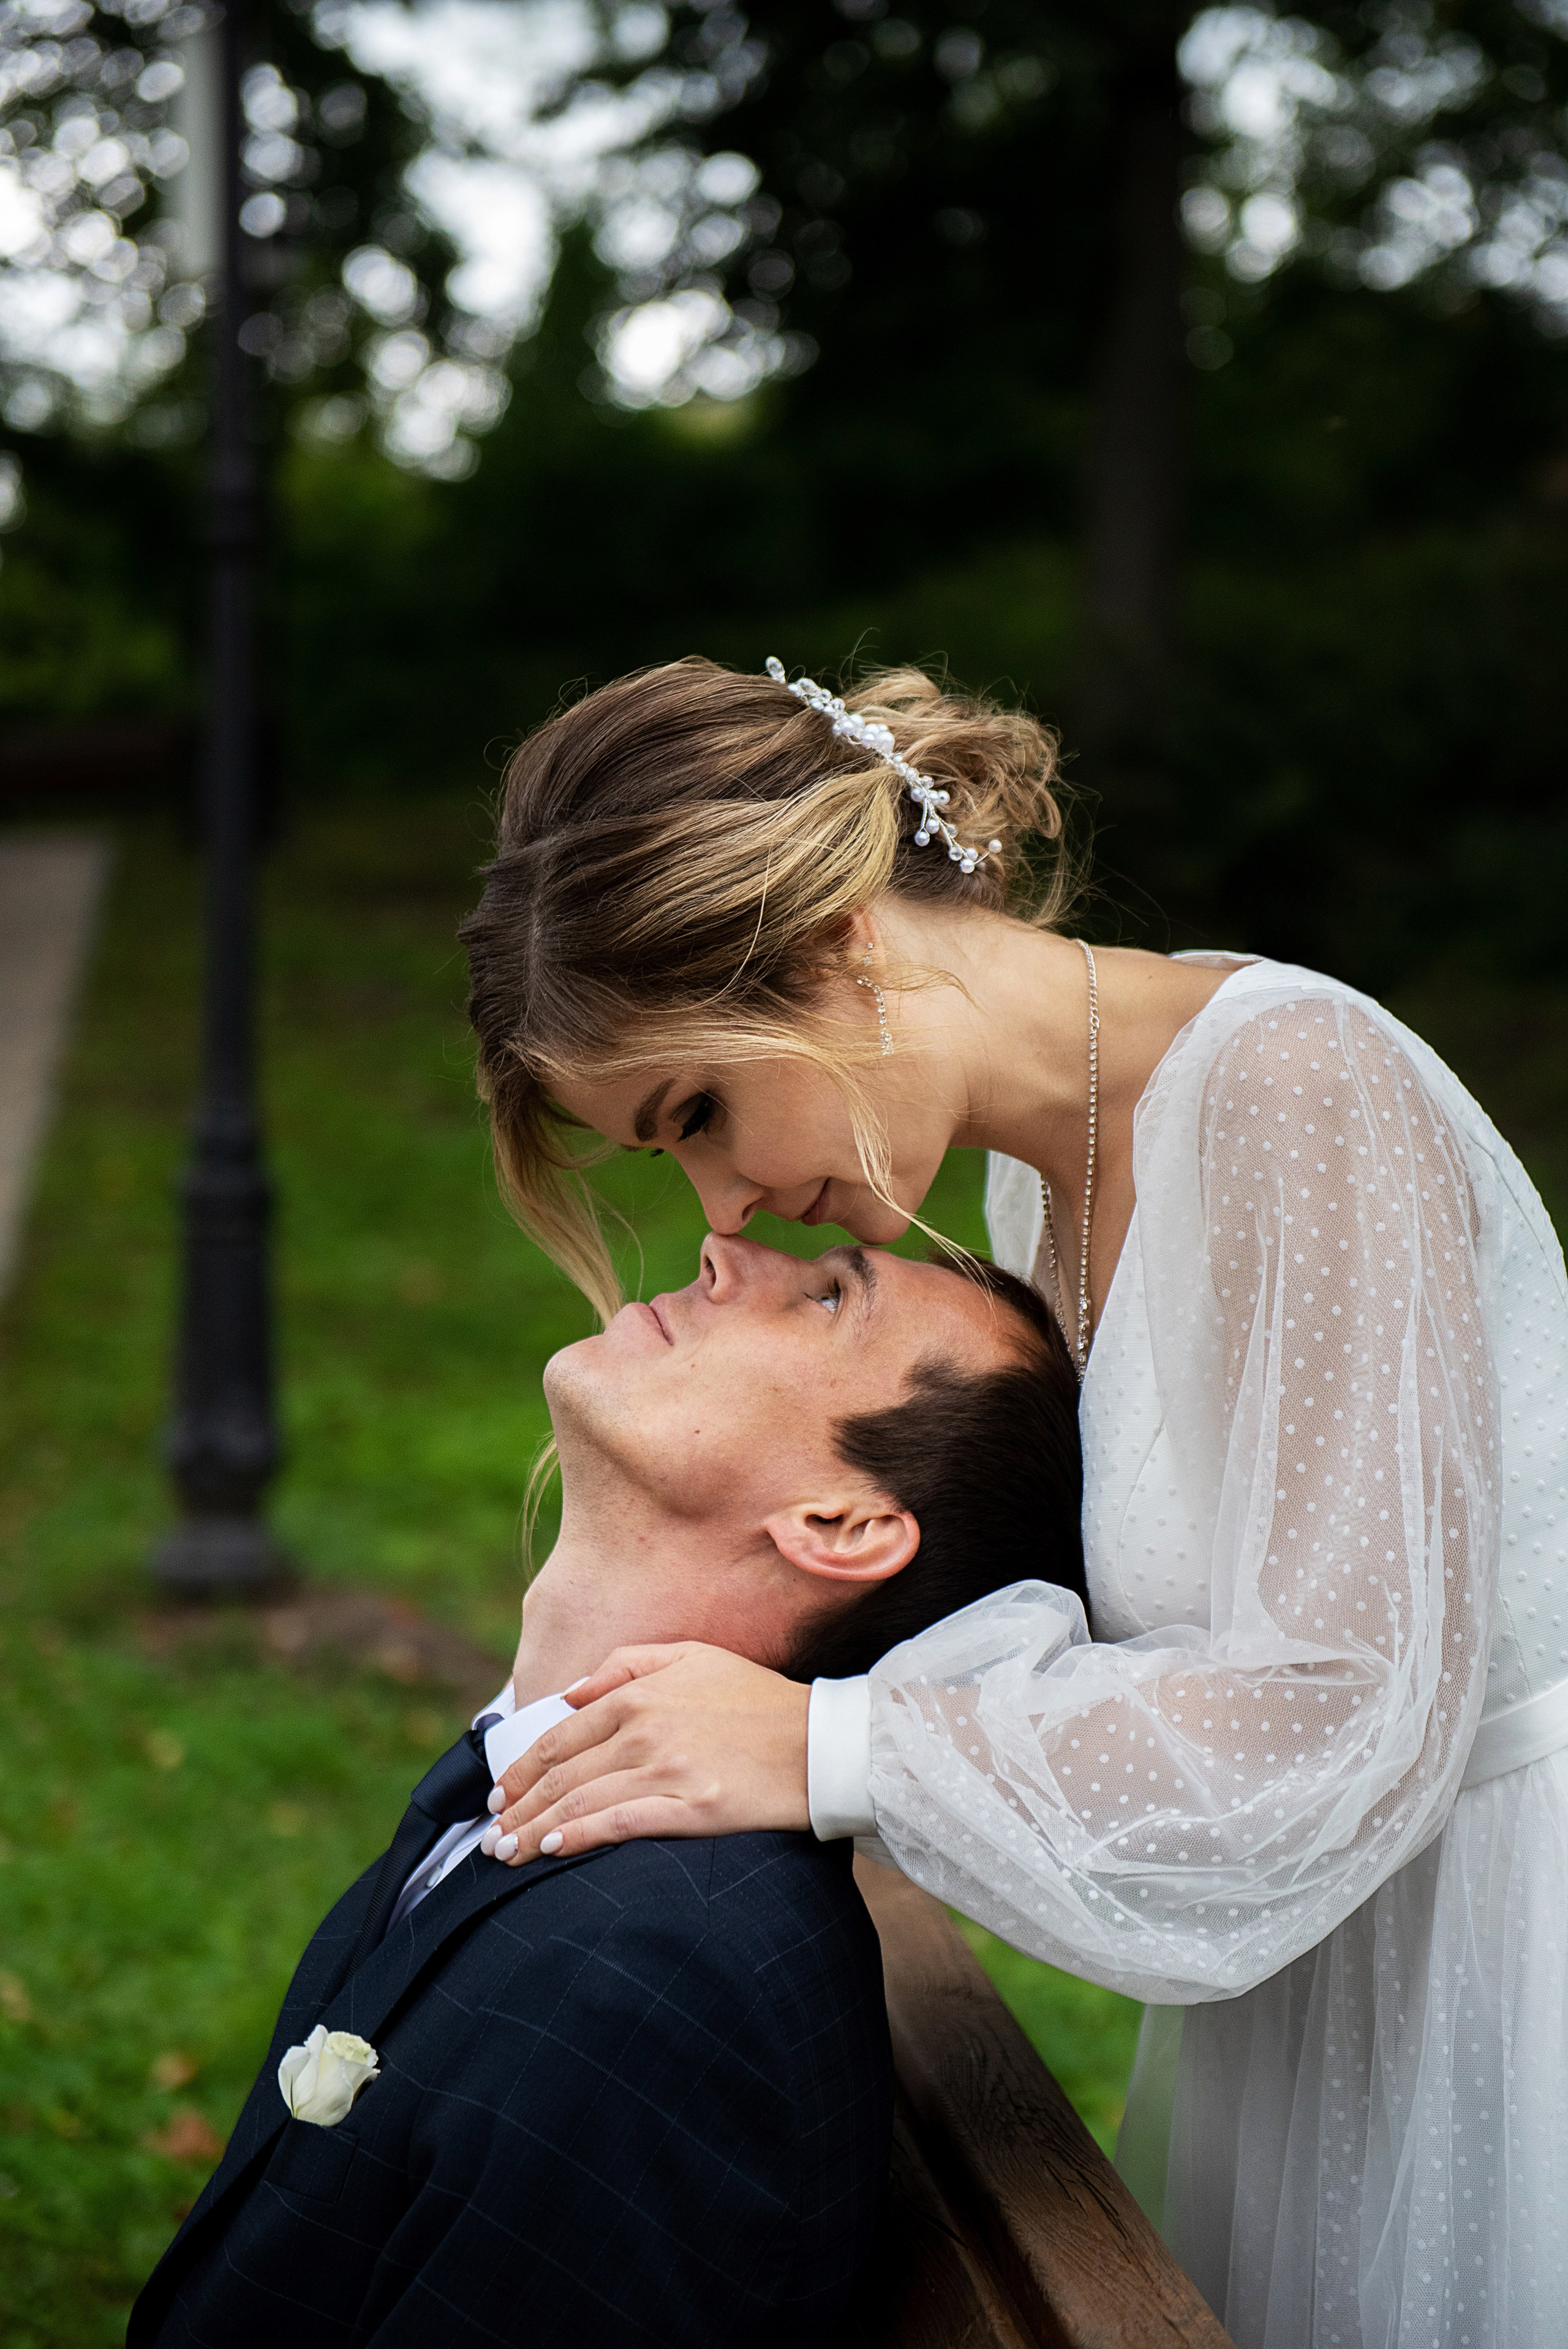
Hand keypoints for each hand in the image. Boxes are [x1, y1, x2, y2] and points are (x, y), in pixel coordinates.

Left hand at [483, 1644, 810, 1863]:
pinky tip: (551, 1851)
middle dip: (517, 1809)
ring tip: (506, 1854)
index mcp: (639, 1694)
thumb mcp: (693, 1657)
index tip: (498, 1796)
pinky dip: (578, 1839)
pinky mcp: (691, 1809)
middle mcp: (644, 1729)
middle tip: (491, 1835)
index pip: (558, 1738)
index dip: (520, 1771)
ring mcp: (666, 1770)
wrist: (821, 1743)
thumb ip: (626, 1665)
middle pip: (560, 1776)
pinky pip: (618, 1826)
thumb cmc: (757, 1700)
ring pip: (579, 1804)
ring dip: (534, 1831)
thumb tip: (570, 1693)